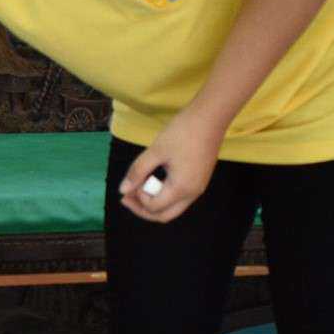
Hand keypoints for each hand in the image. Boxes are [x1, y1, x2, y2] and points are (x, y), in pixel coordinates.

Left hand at [119, 108, 225, 223]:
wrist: (210, 117)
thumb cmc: (182, 132)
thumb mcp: (156, 151)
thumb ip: (138, 171)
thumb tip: (123, 190)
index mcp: (181, 188)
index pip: (154, 207)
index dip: (138, 198)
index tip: (132, 182)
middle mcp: (192, 194)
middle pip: (164, 215)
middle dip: (143, 209)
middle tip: (126, 198)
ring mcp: (198, 188)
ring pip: (173, 208)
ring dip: (154, 202)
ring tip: (138, 188)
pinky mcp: (200, 180)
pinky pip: (180, 197)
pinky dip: (164, 195)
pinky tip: (153, 181)